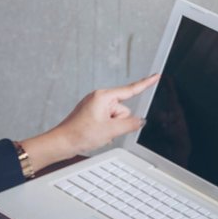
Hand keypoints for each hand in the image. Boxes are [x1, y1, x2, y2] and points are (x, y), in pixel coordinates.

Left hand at [20, 74, 159, 168]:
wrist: (61, 142)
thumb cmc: (79, 134)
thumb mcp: (110, 131)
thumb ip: (130, 124)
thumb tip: (140, 121)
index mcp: (103, 97)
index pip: (130, 90)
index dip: (146, 83)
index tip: (156, 76)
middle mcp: (99, 98)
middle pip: (124, 110)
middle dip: (119, 122)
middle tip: (105, 130)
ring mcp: (95, 106)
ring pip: (117, 117)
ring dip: (112, 128)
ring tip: (97, 133)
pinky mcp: (92, 114)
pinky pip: (108, 121)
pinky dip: (106, 129)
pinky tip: (95, 134)